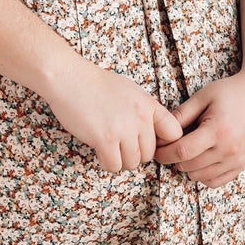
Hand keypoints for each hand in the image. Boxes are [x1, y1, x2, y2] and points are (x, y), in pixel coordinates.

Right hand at [42, 58, 182, 172]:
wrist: (70, 78)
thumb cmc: (96, 84)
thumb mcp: (130, 91)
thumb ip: (144, 111)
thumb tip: (151, 133)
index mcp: (148, 105)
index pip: (174, 133)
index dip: (163, 142)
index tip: (147, 141)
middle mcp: (140, 118)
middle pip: (149, 153)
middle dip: (135, 153)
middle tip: (120, 144)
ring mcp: (123, 130)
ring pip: (132, 163)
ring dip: (120, 159)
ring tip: (109, 147)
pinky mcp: (104, 139)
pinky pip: (114, 165)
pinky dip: (107, 163)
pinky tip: (100, 151)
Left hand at [153, 68, 244, 187]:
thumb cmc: (231, 92)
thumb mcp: (203, 96)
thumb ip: (182, 114)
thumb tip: (161, 130)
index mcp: (217, 130)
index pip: (182, 151)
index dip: (164, 153)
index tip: (156, 148)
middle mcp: (229, 149)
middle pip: (189, 166)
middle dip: (173, 159)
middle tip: (168, 147)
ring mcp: (237, 160)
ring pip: (200, 177)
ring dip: (187, 168)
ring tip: (185, 151)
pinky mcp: (242, 165)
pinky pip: (215, 182)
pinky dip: (202, 175)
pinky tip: (199, 161)